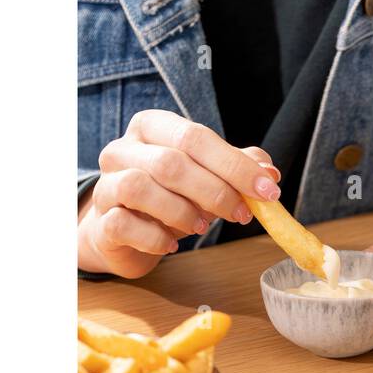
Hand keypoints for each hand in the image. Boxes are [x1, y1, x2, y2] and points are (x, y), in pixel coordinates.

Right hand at [78, 110, 281, 277]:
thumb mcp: (204, 177)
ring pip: (140, 187)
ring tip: (201, 227)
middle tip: (241, 215)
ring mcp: (107, 183)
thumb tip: (270, 172)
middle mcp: (123, 149)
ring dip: (181, 212)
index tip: (269, 191)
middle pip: (170, 162)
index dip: (235, 166)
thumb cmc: (167, 198)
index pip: (195, 137)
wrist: (120, 230)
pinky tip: (171, 245)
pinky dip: (155, 238)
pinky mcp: (102, 220)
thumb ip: (234, 170)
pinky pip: (124, 224)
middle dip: (215, 191)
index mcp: (152, 127)